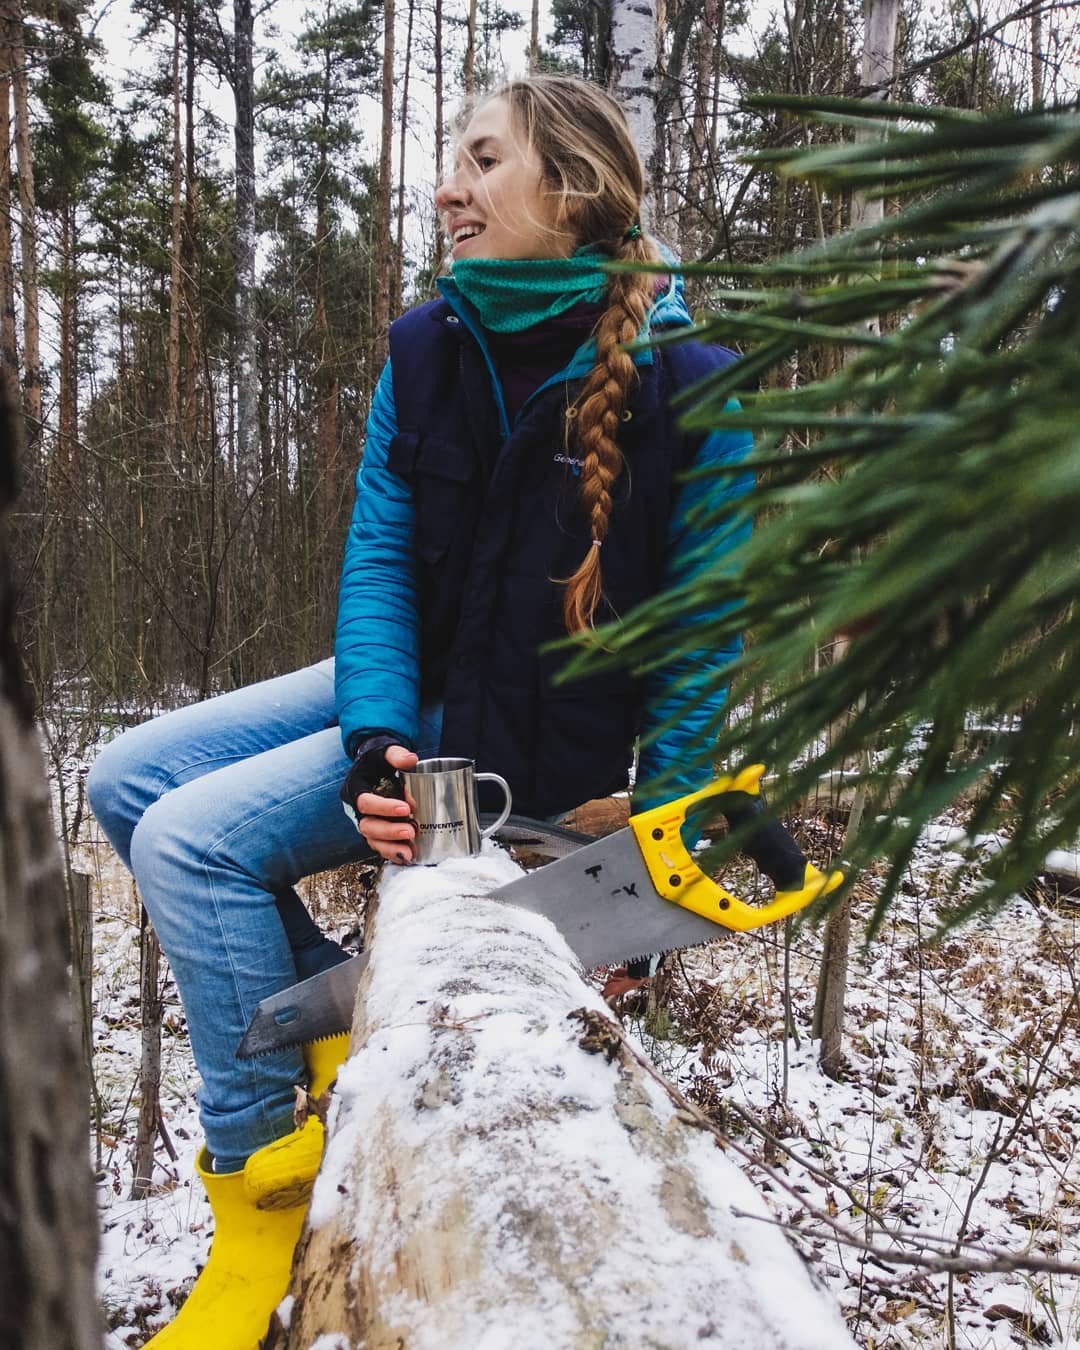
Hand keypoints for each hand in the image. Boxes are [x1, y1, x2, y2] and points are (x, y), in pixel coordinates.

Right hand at [351, 744, 417, 863]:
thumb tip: (410, 760)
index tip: (406, 808)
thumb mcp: (385, 751)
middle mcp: (357, 810)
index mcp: (355, 789)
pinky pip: (381, 847)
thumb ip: (396, 754)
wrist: (375, 766)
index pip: (365, 802)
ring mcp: (367, 822)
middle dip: (389, 832)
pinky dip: (394, 853)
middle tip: (410, 831)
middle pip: (367, 826)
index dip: (383, 808)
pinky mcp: (377, 832)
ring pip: (373, 841)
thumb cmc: (378, 759)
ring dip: (391, 848)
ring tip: (410, 851)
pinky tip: (409, 856)